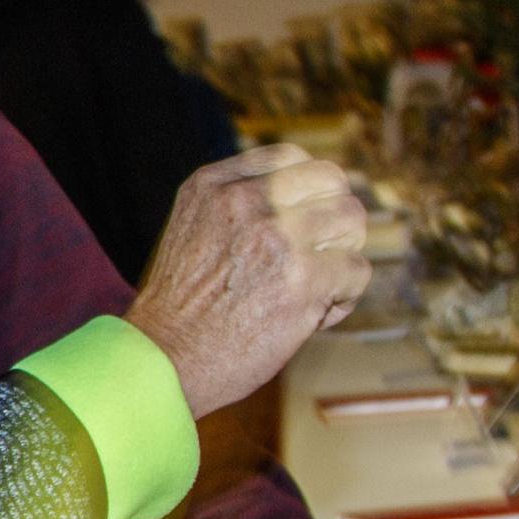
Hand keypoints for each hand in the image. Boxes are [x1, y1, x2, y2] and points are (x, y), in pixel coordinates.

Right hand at [122, 146, 368, 416]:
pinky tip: (311, 317)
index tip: (304, 220)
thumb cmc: (181, 308)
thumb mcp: (192, 230)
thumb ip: (237, 205)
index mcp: (212, 185)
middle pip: (331, 182)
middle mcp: (244, 201)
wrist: (162, 361)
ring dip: (342, 255)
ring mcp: (275, 236)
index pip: (290, 157)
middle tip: (315, 256)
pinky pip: (356, 270)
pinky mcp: (302, 279)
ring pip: (352, 221)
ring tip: (314, 288)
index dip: (309, 189)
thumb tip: (307, 200)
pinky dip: (343, 298)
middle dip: (333, 219)